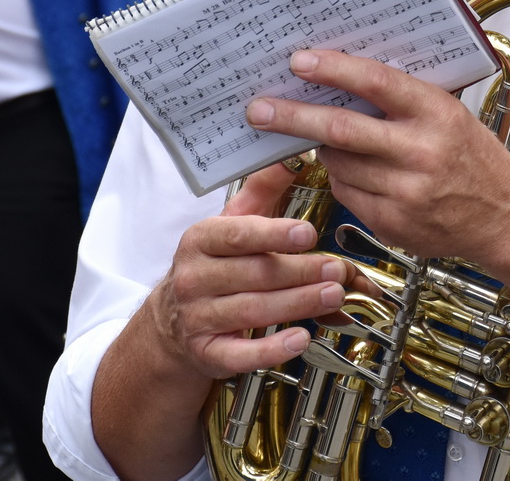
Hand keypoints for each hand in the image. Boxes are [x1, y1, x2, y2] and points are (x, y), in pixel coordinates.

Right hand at [138, 163, 351, 378]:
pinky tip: (299, 339)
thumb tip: (292, 156)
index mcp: (201, 239)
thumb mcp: (233, 223)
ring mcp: (198, 318)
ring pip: (253, 310)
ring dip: (298, 303)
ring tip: (332, 294)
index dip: (274, 234)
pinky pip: (240, 354)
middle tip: (336, 268)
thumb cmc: (215, 264)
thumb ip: (263, 190)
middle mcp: (195, 278)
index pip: (239, 235)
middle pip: (254, 274)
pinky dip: (271, 349)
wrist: (172, 321)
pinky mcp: (207, 353)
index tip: (307, 233)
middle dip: (300, 271)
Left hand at [249, 50, 509, 261]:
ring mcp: (405, 192)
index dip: (333, 70)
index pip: (376, 84)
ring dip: (321, 149)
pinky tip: (355, 171)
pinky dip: (343, 179)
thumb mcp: (449, 114)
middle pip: (341, 131)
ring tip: (318, 138)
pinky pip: (348, 194)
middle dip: (293, 117)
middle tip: (259, 108)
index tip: (298, 61)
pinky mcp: (392, 224)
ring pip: (338, 164)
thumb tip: (341, 76)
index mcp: (437, 114)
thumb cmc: (471, 155)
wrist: (504, 215)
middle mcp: (421, 153)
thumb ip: (403, 99)